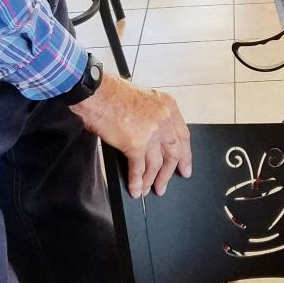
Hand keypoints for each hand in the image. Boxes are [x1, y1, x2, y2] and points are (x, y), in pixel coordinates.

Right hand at [70, 73, 190, 197]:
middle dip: (170, 171)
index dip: (185, 154)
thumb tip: (155, 141)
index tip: (184, 165)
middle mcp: (163, 119)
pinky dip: (137, 181)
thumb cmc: (115, 93)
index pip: (183, 135)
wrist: (98, 94)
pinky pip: (139, 169)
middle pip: (173, 151)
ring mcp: (151, 132)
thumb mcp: (146, 99)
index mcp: (168, 106)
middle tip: (166, 183)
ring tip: (149, 189)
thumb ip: (155, 116)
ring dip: (153, 180)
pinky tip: (135, 188)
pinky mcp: (136, 144)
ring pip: (157, 164)